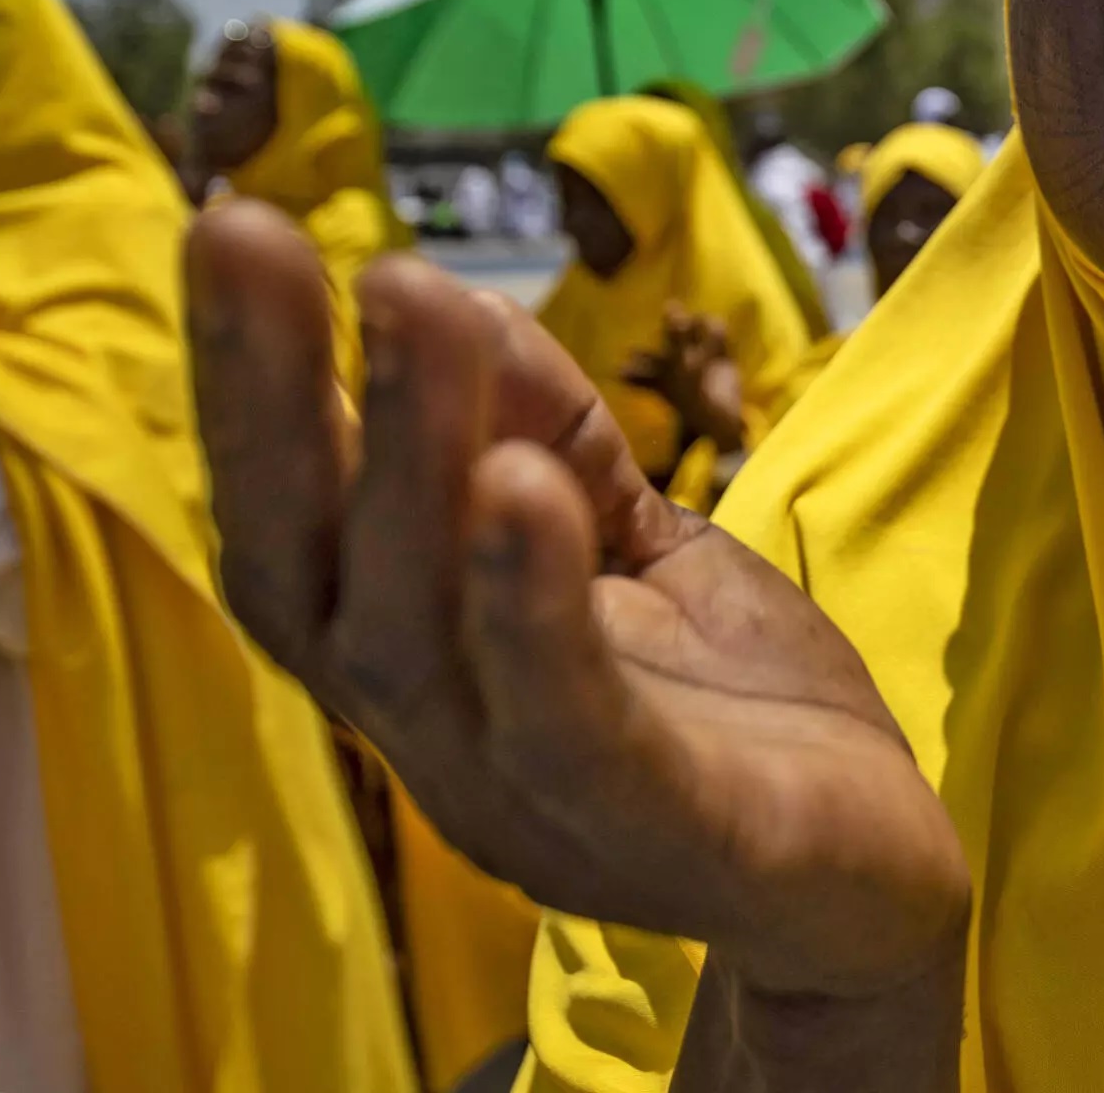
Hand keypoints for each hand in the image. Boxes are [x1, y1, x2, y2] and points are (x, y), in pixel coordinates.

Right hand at [186, 212, 968, 1011]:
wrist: (873, 875)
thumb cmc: (732, 703)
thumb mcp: (637, 539)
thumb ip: (547, 435)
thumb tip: (437, 290)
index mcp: (421, 667)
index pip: (292, 530)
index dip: (248, 393)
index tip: (230, 227)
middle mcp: (439, 741)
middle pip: (316, 575)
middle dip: (275, 400)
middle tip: (249, 234)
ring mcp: (535, 802)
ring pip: (427, 639)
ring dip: (409, 466)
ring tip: (412, 308)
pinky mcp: (662, 832)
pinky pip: (575, 728)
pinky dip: (532, 609)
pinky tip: (522, 493)